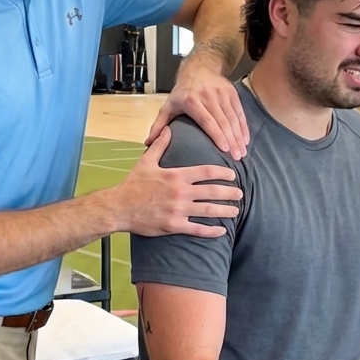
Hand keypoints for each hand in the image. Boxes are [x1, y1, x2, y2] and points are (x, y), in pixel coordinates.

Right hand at [111, 127, 241, 236]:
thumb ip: (160, 145)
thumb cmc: (133, 184)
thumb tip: (167, 128)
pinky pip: (197, 229)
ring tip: (235, 210)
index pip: (206, 172)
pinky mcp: (174, 225)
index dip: (223, 173)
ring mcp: (178, 210)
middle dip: (229, 193)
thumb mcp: (147, 161)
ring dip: (225, 210)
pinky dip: (211, 230)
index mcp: (176, 176)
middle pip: (212, 192)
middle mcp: (180, 192)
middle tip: (240, 194)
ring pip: (208, 210)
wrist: (119, 207)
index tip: (233, 175)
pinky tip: (222, 230)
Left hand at [146, 60, 248, 159]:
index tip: (225, 149)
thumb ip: (159, 125)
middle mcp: (208, 96)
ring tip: (242, 152)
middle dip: (232, 140)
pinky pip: (239, 112)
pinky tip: (246, 139)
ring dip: (239, 136)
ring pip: (233, 118)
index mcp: (192, 101)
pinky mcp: (232, 93)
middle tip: (237, 158)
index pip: (207, 120)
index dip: (217, 135)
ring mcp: (222, 93)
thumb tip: (148, 143)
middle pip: (223, 121)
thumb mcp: (168, 106)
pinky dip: (244, 126)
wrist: (199, 68)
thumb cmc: (182, 92)